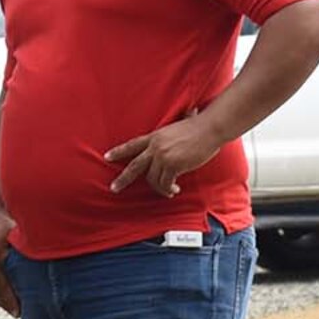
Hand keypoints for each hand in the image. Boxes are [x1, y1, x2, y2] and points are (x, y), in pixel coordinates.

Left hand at [105, 109, 225, 197]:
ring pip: (153, 179)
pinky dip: (169, 189)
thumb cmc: (199, 126)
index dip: (118, 151)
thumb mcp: (176, 128)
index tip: (107, 157)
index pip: (132, 145)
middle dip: (122, 179)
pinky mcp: (173, 165)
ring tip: (169, 191)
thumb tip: (170, 141)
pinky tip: (175, 190)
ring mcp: (163, 156)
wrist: (211, 127)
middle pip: (134, 166)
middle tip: (114, 188)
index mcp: (155, 136)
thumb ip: (168, 137)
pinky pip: (166, 184)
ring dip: (160, 188)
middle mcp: (155, 147)